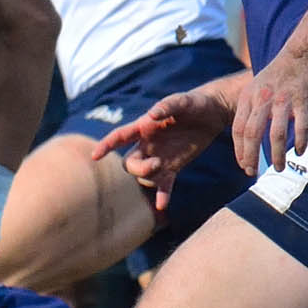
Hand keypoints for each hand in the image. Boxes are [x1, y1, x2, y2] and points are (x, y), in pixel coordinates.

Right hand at [92, 84, 236, 211]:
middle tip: (157, 164)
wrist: (212, 112)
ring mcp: (160, 157)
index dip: (106, 146)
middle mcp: (148, 144)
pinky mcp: (174, 166)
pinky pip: (164, 185)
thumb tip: (151, 115)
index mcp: (144, 126)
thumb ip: (167, 106)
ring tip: (165, 169)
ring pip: (143, 175)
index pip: (119, 137)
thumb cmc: (194, 102)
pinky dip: (162, 196)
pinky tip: (162, 206)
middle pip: (130, 163)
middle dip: (138, 168)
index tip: (95, 156)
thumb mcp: (182, 101)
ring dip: (150, 177)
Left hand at [232, 46, 307, 173]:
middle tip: (253, 173)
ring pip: (276, 134)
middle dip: (251, 157)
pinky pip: (301, 127)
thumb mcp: (258, 87)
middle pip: (252, 134)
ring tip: (278, 168)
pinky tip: (300, 152)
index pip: (239, 129)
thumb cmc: (281, 74)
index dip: (240, 150)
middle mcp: (263, 98)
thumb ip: (253, 110)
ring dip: (277, 155)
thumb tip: (249, 140)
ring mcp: (284, 99)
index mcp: (249, 96)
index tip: (244, 165)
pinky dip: (300, 142)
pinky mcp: (304, 100)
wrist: (305, 51)